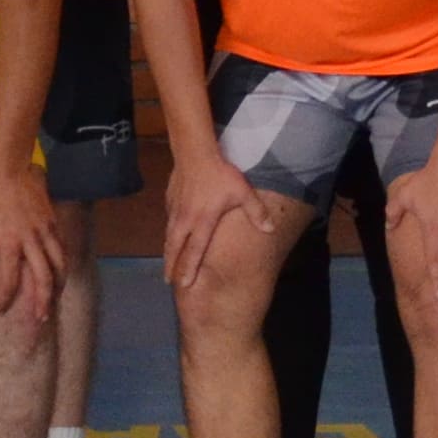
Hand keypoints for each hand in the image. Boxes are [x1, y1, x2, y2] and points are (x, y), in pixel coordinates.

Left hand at [0, 162, 67, 329]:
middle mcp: (31, 240)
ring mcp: (45, 232)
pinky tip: (58, 277)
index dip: (3, 298)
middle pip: (43, 278)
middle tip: (39, 319)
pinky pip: (62, 251)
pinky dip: (62, 268)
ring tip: (53, 303)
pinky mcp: (53, 224)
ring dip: (57, 288)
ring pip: (59, 266)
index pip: (9, 280)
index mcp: (8, 242)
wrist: (10, 171)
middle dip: (42, 302)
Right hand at [158, 145, 278, 294]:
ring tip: (167, 264)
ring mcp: (175, 210)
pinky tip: (170, 234)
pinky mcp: (170, 199)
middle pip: (175, 248)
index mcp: (203, 222)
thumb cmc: (220, 174)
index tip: (183, 285)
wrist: (195, 151)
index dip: (189, 269)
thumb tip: (270, 229)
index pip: (194, 251)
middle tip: (167, 282)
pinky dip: (169, 232)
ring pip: (169, 235)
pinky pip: (169, 220)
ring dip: (168, 251)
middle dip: (172, 266)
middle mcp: (185, 220)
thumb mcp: (243, 192)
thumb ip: (256, 212)